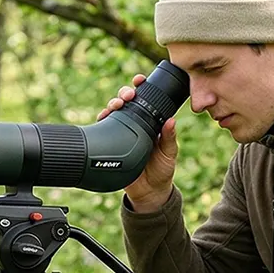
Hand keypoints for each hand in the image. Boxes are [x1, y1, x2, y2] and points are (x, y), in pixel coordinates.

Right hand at [98, 74, 176, 211]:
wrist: (149, 193)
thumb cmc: (162, 171)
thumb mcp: (170, 153)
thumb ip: (169, 138)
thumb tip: (171, 120)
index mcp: (151, 123)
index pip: (145, 100)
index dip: (141, 87)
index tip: (139, 79)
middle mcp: (135, 125)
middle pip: (126, 102)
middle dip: (124, 93)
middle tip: (127, 95)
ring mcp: (122, 134)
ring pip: (114, 113)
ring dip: (112, 104)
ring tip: (116, 105)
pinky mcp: (111, 144)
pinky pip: (104, 129)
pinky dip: (102, 121)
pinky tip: (103, 117)